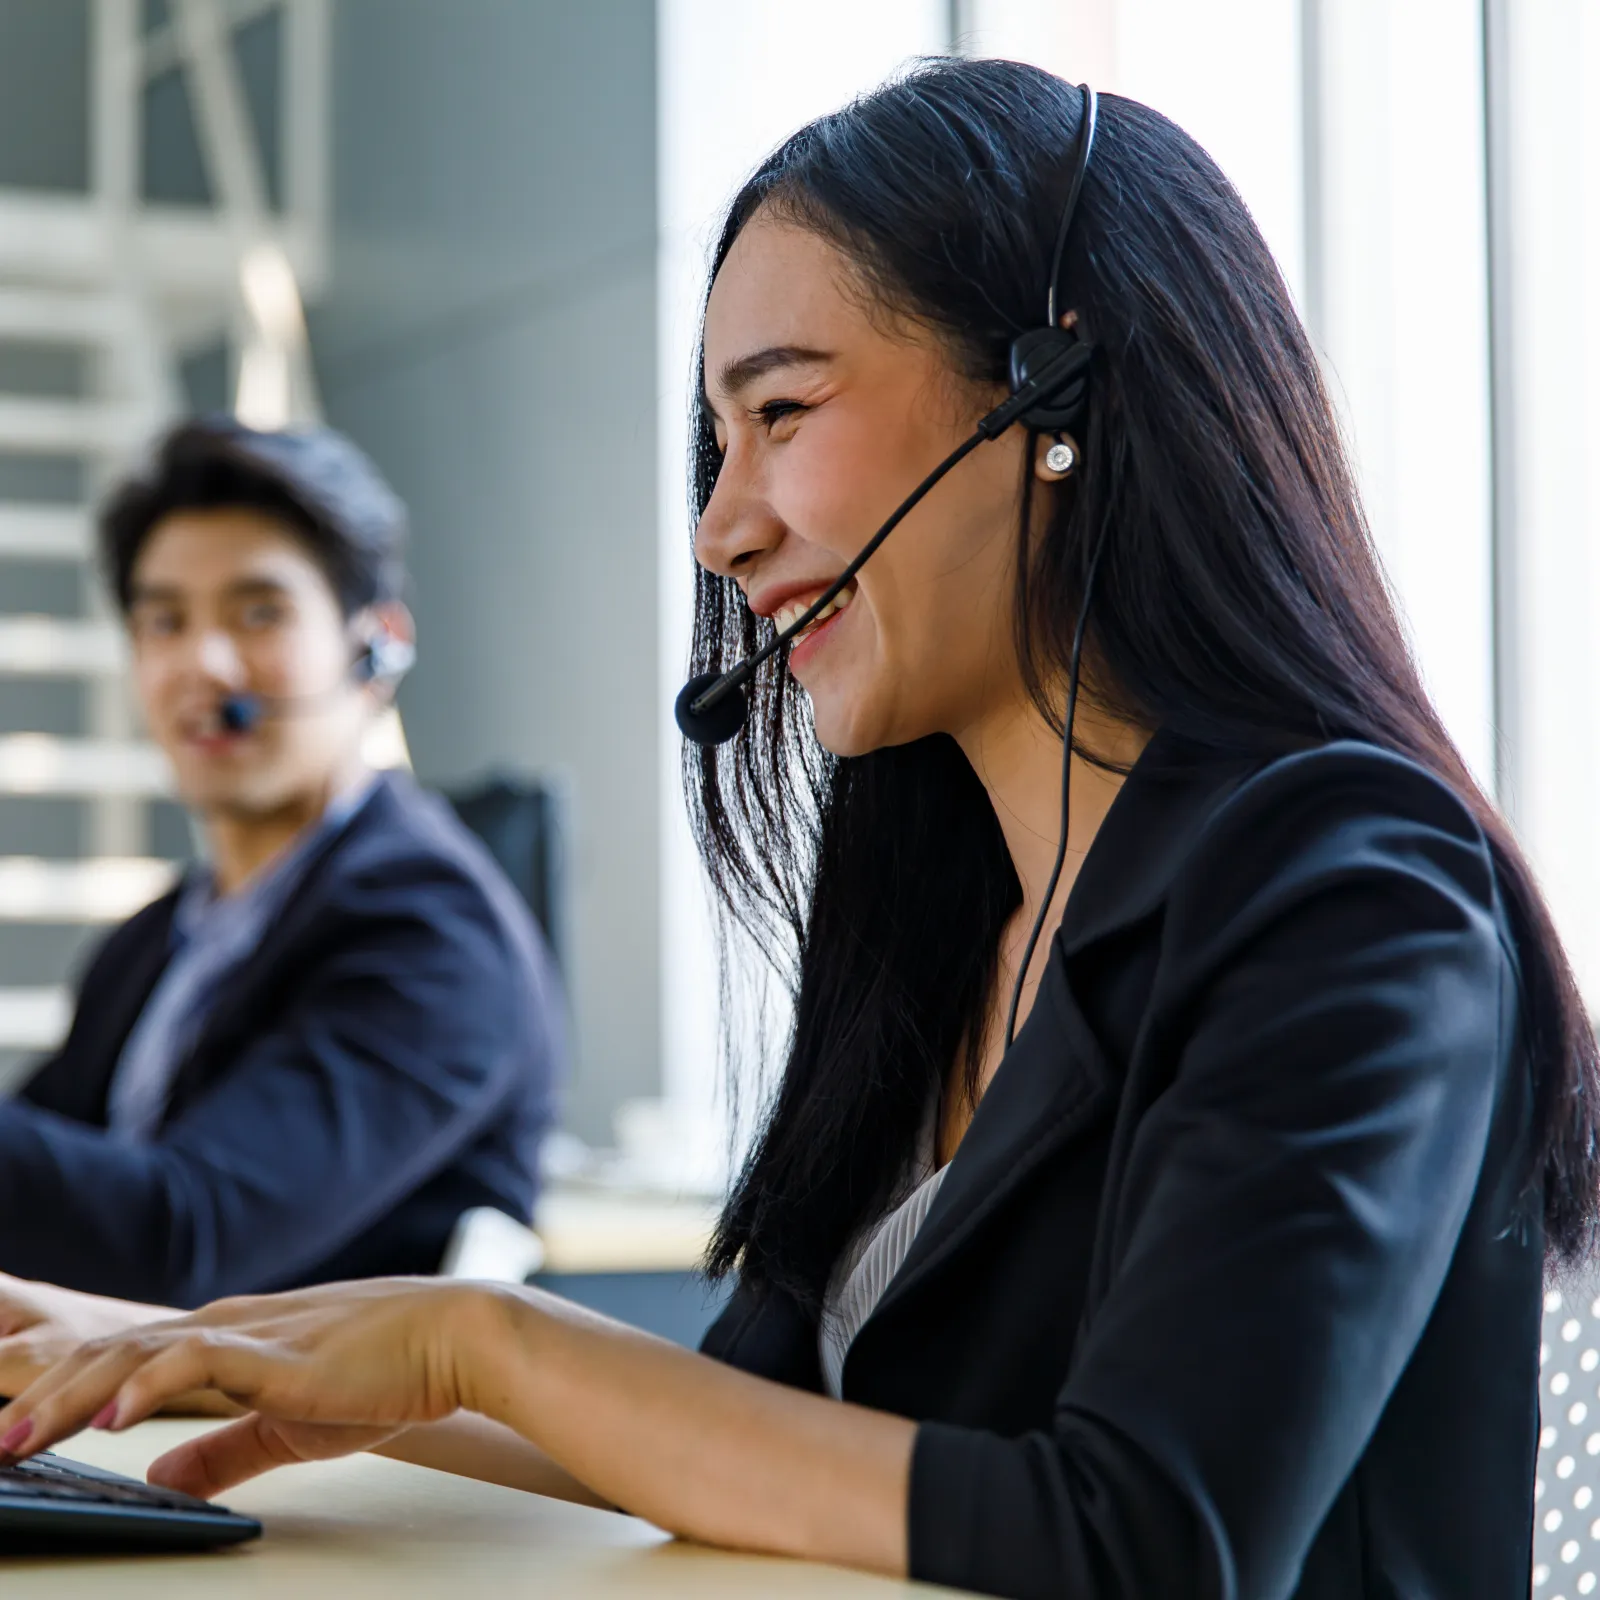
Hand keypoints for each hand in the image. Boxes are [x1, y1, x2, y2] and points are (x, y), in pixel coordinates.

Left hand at [0, 1277, 502, 1494]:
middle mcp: (223, 1327)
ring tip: (13, 1439)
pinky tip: (111, 1417)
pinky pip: (197, 1360)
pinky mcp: (277, 1350)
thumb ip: (221, 1449)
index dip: (53, 1386)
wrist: (456, 1334)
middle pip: (105, 1350)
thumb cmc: (387, 1375)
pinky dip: (148, 1384)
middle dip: (32, 1390)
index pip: (118, 1357)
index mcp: (223, 1342)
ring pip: (134, 1352)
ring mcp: (248, 1333)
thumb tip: (158, 1474)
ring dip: (67, 1395)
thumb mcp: (286, 1425)